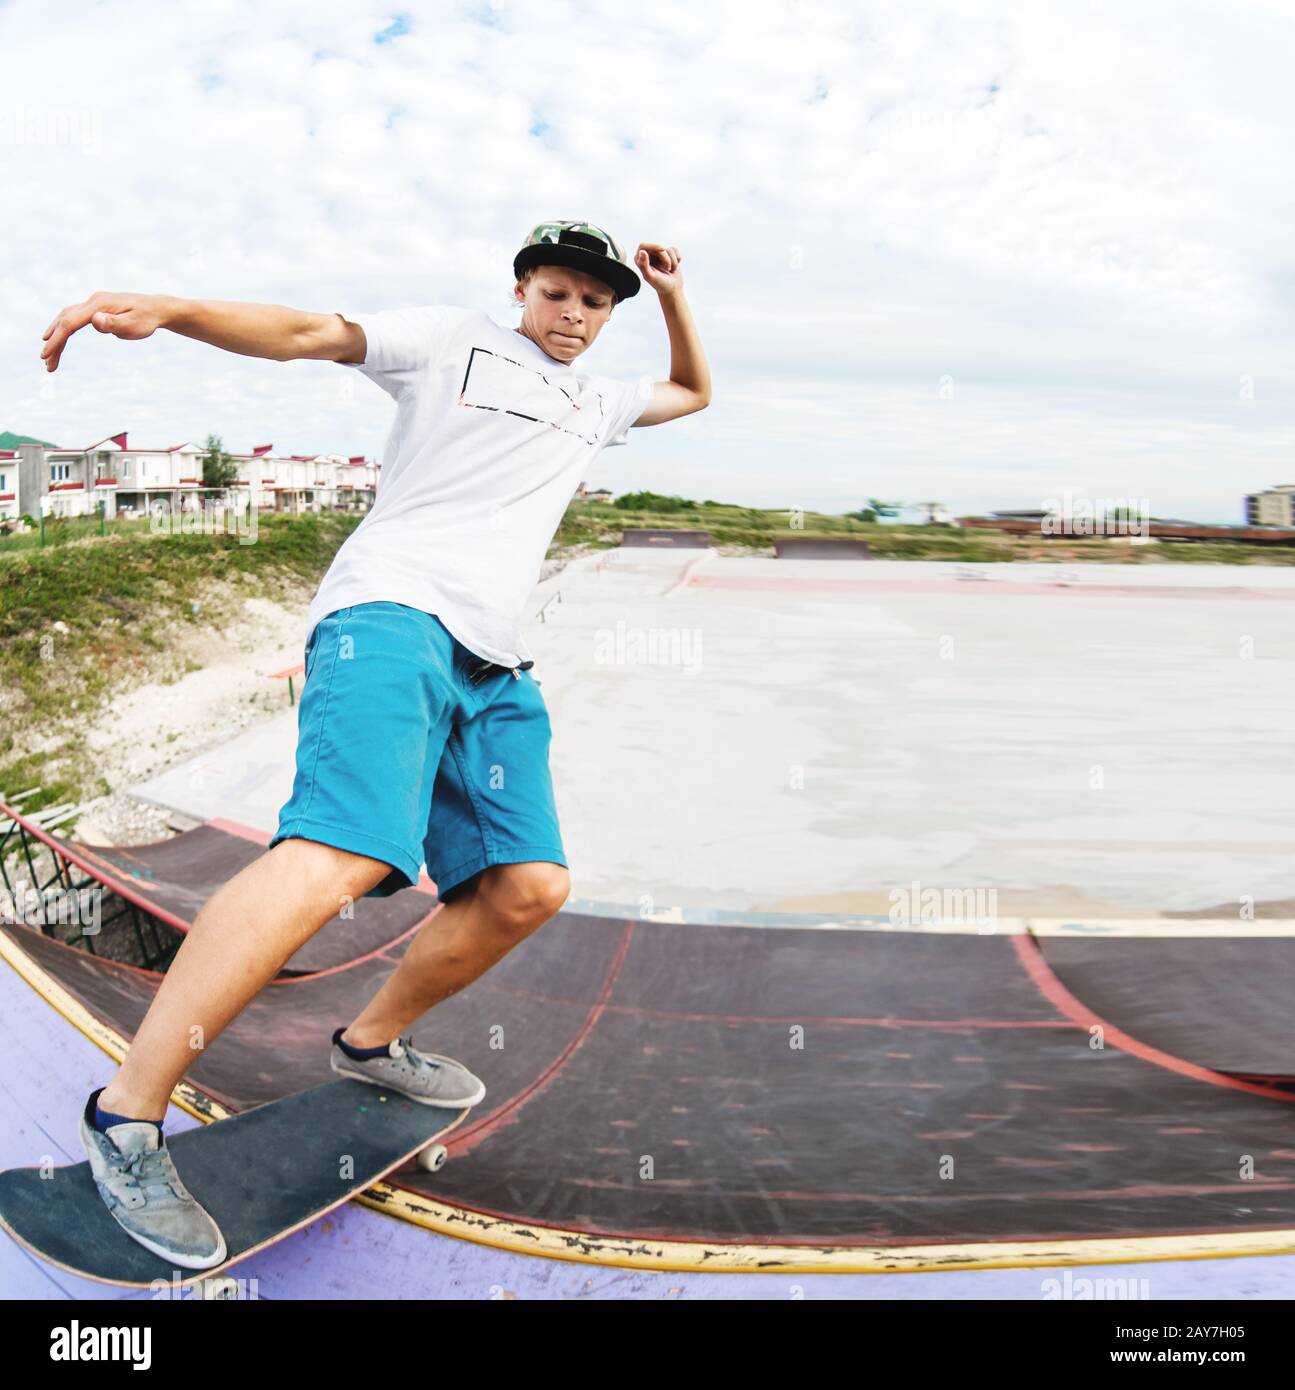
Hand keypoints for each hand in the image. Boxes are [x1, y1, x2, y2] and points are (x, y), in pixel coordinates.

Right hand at [40, 291, 167, 371]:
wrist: (157, 309)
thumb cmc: (147, 319)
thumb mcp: (134, 325)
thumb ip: (114, 324)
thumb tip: (95, 320)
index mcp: (99, 305)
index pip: (71, 323)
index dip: (57, 339)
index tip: (47, 355)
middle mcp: (93, 301)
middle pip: (65, 320)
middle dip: (53, 342)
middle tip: (46, 363)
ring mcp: (94, 303)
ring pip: (67, 318)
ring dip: (57, 336)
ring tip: (50, 356)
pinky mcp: (97, 308)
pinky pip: (75, 318)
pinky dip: (65, 329)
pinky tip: (61, 339)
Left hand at [635, 243, 683, 296]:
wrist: (673, 289)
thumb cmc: (660, 284)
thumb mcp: (651, 277)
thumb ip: (644, 265)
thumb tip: (642, 252)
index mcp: (640, 259)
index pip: (643, 246)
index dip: (653, 246)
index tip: (662, 249)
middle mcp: (649, 255)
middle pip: (658, 247)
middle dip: (665, 258)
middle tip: (667, 268)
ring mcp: (659, 254)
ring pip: (668, 249)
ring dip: (672, 261)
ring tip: (669, 270)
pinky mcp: (669, 254)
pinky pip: (675, 250)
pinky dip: (677, 260)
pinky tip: (674, 267)